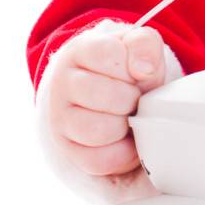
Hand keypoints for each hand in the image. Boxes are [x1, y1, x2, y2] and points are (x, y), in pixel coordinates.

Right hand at [47, 25, 168, 178]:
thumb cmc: (126, 69)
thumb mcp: (139, 46)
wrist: (112, 91)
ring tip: (126, 117)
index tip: (135, 72)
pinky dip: (121, 154)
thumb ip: (145, 43)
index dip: (133, 66)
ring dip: (124, 127)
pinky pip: (99, 160)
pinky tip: (123, 138)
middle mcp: (62, 84)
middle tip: (133, 99)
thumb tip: (144, 69)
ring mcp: (60, 119)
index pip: (109, 54)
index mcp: (79, 52)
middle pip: (109, 96)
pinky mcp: (68, 149)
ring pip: (100, 131)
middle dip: (132, 99)